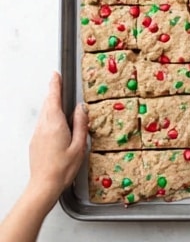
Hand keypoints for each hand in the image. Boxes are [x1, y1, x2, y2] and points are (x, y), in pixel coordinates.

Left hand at [28, 73, 87, 207]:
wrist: (43, 187)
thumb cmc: (63, 169)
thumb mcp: (79, 145)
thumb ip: (80, 123)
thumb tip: (81, 108)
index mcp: (55, 124)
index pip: (53, 98)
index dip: (55, 84)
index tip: (56, 74)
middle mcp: (43, 127)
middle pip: (47, 104)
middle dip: (53, 93)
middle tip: (59, 85)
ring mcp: (37, 135)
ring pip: (44, 114)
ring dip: (51, 106)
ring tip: (60, 104)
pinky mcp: (34, 143)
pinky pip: (42, 124)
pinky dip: (48, 118)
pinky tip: (57, 125)